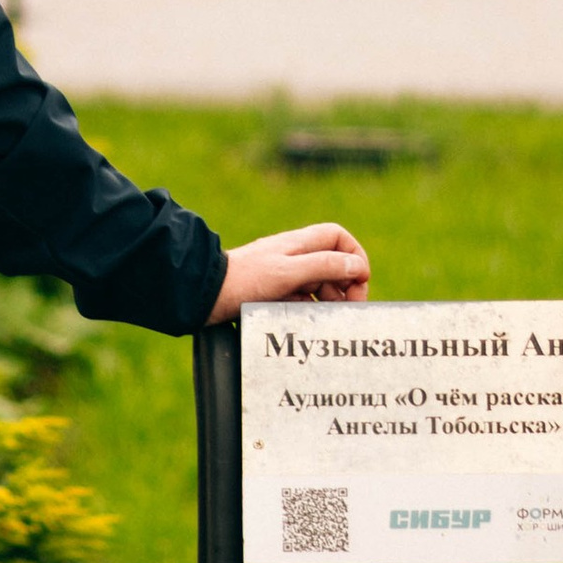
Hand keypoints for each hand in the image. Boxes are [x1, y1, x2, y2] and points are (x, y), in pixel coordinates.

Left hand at [206, 224, 369, 320]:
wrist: (203, 295)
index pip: (338, 238)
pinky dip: (309, 312)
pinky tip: (307, 324)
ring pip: (318, 286)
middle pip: (333, 265)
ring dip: (329, 302)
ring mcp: (283, 276)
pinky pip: (301, 302)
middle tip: (349, 310)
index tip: (359, 280)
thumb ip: (324, 266)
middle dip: (345, 285)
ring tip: (329, 321)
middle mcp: (293, 257)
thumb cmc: (243, 280)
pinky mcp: (273, 295)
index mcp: (298, 244)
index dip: (354, 255)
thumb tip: (357, 266)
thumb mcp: (288, 273)